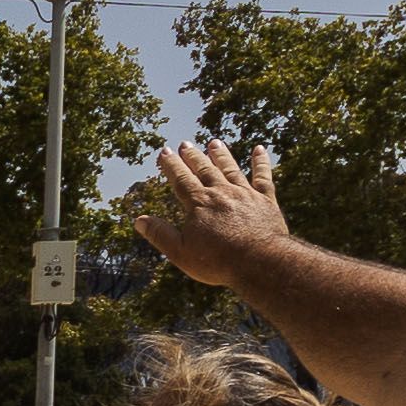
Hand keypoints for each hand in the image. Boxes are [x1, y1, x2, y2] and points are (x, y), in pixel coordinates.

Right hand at [133, 142, 287, 286]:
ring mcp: (245, 194)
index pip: (181, 179)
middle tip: (186, 144)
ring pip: (230, 169)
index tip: (164, 151)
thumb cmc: (218, 261)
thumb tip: (139, 221)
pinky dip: (260, 162)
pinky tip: (259, 149)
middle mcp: (221, 192)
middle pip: (205, 169)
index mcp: (199, 203)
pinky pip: (263, 177)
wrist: (259, 262)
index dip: (171, 164)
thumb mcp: (181, 252)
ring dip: (221, 155)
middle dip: (194, 156)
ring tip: (214, 143)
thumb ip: (160, 234)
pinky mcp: (266, 201)